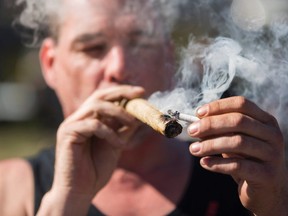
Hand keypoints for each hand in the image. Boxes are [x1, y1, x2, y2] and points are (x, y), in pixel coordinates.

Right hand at [40, 85, 143, 213]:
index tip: (141, 92)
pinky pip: (93, 125)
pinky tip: (120, 145)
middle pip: (99, 96)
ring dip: (118, 112)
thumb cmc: (96, 168)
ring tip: (133, 123)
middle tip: (139, 94)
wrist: (81, 190)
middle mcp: (78, 118)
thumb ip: (123, 129)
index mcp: (88, 119)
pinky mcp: (67, 133)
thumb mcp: (116, 144)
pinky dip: (110, 133)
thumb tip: (140, 115)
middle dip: (121, 93)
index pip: (104, 98)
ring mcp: (71, 124)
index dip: (122, 92)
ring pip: (96, 106)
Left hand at [188, 96, 287, 215]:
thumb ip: (220, 130)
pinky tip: (204, 163)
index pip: (241, 104)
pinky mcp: (268, 175)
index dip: (218, 106)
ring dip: (210, 145)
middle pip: (239, 121)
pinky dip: (217, 163)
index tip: (198, 113)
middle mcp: (272, 134)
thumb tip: (196, 124)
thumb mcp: (234, 141)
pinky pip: (238, 166)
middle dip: (211, 125)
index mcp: (265, 121)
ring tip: (193, 149)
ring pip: (238, 142)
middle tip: (191, 131)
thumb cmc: (246, 160)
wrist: (267, 191)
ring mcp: (273, 154)